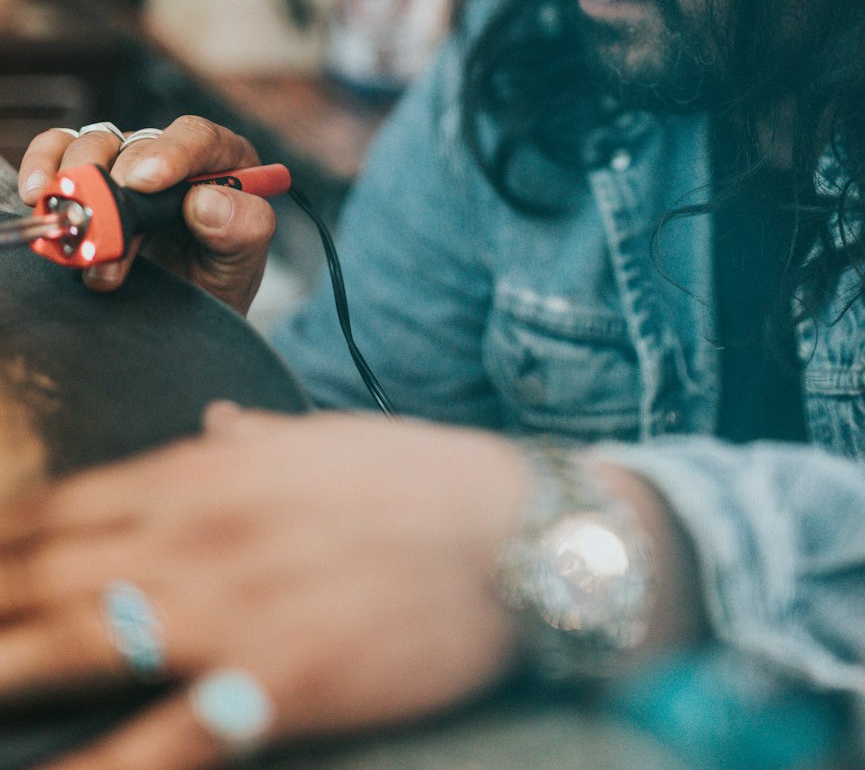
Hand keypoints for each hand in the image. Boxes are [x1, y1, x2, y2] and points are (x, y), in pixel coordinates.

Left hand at [0, 410, 532, 766]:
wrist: (519, 529)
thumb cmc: (423, 479)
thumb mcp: (327, 439)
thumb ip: (251, 438)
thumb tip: (210, 422)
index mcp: (208, 470)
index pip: (63, 506)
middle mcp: (197, 531)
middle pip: (45, 574)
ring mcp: (228, 609)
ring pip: (73, 645)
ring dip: (3, 667)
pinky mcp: (272, 684)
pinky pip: (163, 740)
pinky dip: (103, 769)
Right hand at [17, 117, 275, 313]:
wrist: (181, 314)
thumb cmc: (215, 279)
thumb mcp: (242, 264)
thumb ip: (243, 230)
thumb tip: (205, 202)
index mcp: (222, 161)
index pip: (198, 138)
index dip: (171, 153)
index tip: (145, 182)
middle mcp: (173, 154)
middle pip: (138, 145)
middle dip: (118, 192)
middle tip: (106, 233)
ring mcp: (127, 161)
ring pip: (95, 145)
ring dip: (81, 187)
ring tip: (81, 241)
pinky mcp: (89, 174)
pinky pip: (59, 150)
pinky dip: (43, 165)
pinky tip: (37, 192)